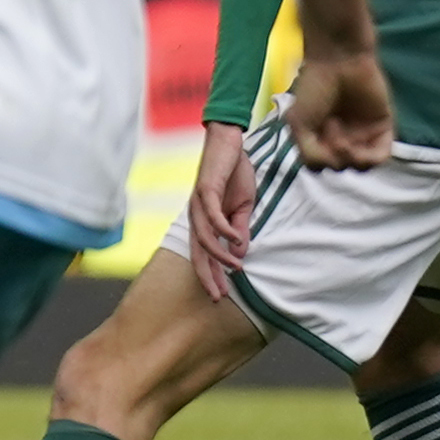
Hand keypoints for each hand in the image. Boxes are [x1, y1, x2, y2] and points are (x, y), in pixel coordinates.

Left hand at [184, 122, 257, 297]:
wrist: (229, 143)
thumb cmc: (234, 174)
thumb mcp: (243, 207)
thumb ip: (240, 229)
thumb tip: (241, 254)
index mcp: (204, 221)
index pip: (204, 254)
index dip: (211, 275)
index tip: (221, 295)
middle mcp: (196, 216)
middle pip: (197, 252)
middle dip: (207, 275)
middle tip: (218, 296)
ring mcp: (198, 203)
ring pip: (204, 236)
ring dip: (220, 254)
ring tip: (236, 267)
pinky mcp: (205, 189)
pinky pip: (212, 214)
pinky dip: (224, 228)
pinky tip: (236, 240)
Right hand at [285, 51, 392, 172]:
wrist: (338, 62)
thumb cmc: (314, 88)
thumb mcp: (298, 126)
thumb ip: (310, 155)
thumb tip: (332, 166)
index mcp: (323, 136)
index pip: (322, 165)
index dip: (318, 159)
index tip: (312, 136)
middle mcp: (344, 137)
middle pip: (341, 167)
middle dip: (331, 155)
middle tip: (327, 128)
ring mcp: (364, 134)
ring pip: (361, 166)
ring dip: (348, 158)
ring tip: (341, 138)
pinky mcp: (383, 128)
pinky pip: (381, 157)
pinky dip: (367, 158)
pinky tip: (355, 145)